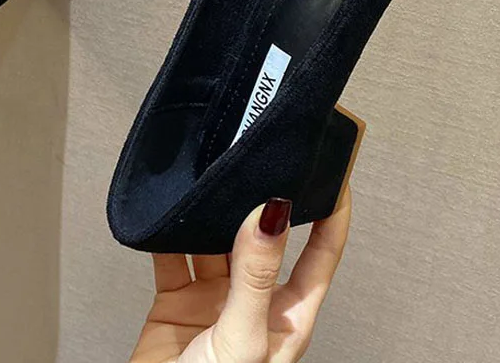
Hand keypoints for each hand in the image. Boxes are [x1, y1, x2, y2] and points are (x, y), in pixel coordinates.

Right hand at [130, 188, 350, 362]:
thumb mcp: (243, 338)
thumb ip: (256, 276)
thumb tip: (273, 215)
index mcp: (288, 315)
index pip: (321, 251)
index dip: (332, 211)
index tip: (332, 170)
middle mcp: (255, 301)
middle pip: (264, 238)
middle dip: (260, 202)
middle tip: (258, 161)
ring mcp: (215, 300)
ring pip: (216, 240)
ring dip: (210, 215)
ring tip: (208, 182)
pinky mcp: (177, 301)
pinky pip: (173, 254)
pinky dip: (167, 233)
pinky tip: (168, 214)